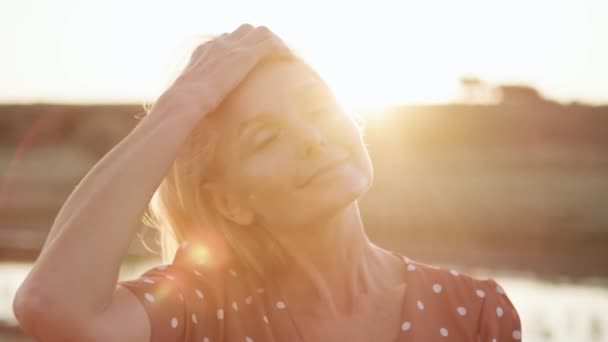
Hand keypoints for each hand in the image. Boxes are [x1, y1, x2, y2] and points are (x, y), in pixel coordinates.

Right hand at [158, 24, 289, 119]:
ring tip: (280, 60)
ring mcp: (232, 48)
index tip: (248, 64)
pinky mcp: (245, 55)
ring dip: (270, 43)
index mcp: (205, 51)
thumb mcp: (193, 99)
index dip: (239, 49)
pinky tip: (286, 62)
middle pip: (244, 31)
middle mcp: (219, 44)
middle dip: (256, 42)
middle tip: (268, 61)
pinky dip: (278, 50)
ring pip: (258, 32)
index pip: (226, 40)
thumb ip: (205, 100)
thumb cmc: (185, 109)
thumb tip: (209, 117)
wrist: (184, 102)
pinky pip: (268, 43)